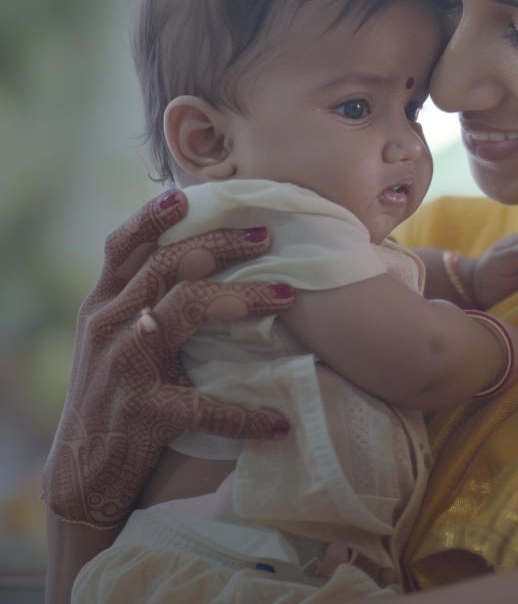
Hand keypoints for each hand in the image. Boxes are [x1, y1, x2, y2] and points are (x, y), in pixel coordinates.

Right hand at [42, 189, 294, 527]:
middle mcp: (109, 326)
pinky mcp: (144, 413)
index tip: (188, 195)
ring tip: (285, 295)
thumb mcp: (116, 336)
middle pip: (168, 266)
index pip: (122, 247)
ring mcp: (124, 367)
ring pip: (187, 311)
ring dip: (242, 299)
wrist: (81, 474)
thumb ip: (144, 296)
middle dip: (221, 245)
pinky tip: (278, 420)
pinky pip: (203, 405)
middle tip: (267, 238)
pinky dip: (245, 413)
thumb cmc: (113, 393)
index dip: (153, 217)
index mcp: (103, 305)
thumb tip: (202, 249)